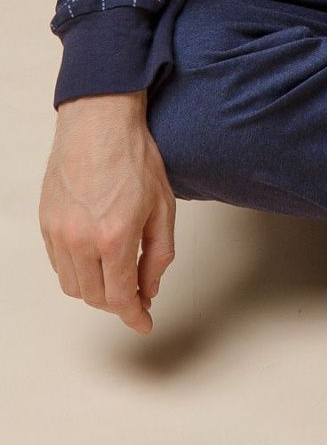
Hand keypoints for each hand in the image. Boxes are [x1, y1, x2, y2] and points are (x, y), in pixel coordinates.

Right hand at [39, 90, 175, 335]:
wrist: (100, 120)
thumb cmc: (134, 156)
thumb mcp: (163, 206)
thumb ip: (158, 254)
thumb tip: (149, 288)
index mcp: (114, 238)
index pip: (120, 297)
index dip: (134, 316)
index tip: (144, 324)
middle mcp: (80, 240)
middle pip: (95, 297)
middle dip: (118, 303)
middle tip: (136, 294)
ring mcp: (58, 231)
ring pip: (73, 285)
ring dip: (96, 290)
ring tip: (117, 276)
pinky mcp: (46, 221)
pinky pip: (59, 263)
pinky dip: (77, 271)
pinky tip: (95, 259)